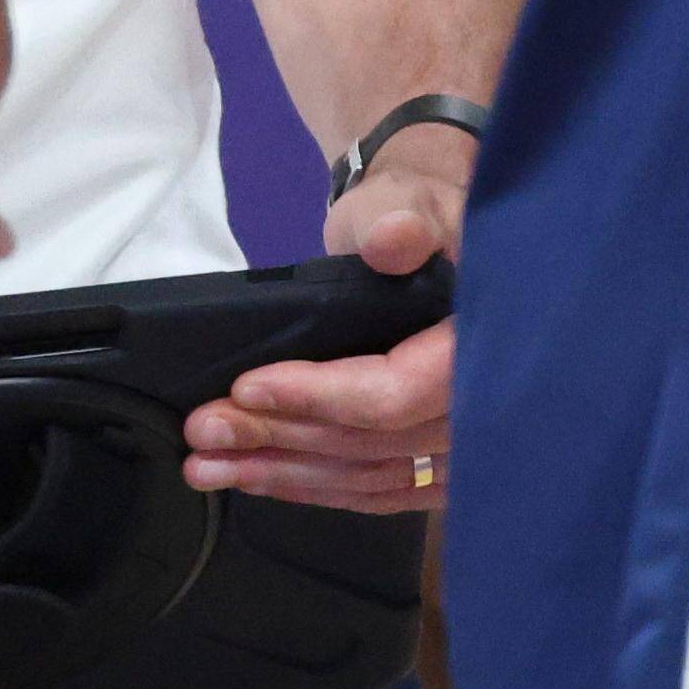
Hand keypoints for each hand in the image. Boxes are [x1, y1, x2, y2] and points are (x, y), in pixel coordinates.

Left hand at [183, 121, 467, 512]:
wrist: (432, 234)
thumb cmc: (416, 213)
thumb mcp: (409, 198)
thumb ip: (400, 218)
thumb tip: (391, 240)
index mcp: (489, 343)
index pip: (399, 392)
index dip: (321, 397)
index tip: (244, 387)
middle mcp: (489, 409)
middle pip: (375, 445)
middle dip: (280, 440)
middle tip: (199, 438)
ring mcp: (469, 447)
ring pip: (370, 477)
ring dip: (285, 475)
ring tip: (208, 468)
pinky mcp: (442, 463)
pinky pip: (381, 490)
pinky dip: (318, 487)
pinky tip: (262, 482)